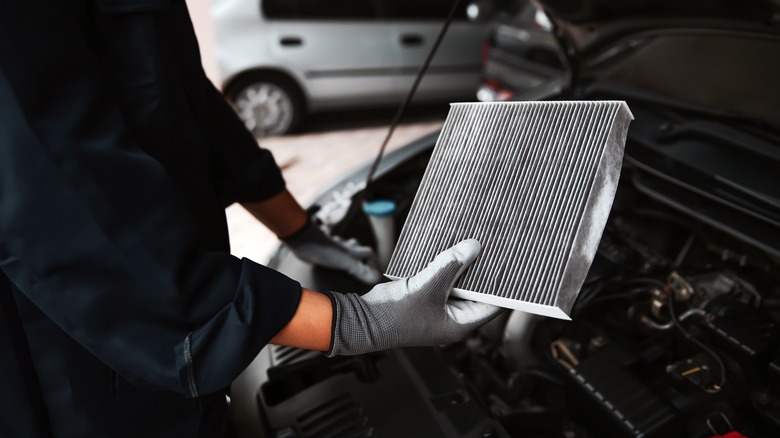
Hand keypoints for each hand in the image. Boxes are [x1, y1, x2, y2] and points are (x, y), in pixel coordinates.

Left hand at [283, 220, 381, 283]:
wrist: (304, 241)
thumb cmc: (326, 251)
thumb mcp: (346, 263)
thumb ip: (360, 271)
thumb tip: (376, 278)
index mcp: (353, 251)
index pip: (369, 254)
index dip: (373, 262)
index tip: (375, 273)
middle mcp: (346, 247)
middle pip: (358, 250)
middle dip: (362, 258)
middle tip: (362, 269)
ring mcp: (335, 247)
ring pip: (346, 249)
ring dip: (349, 256)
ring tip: (349, 266)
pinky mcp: (324, 249)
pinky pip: (333, 252)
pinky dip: (335, 257)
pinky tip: (332, 263)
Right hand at [326, 239, 502, 355]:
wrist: (364, 320)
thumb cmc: (396, 315)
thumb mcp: (429, 286)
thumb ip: (451, 265)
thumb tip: (474, 247)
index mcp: (461, 324)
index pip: (493, 303)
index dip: (503, 285)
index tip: (511, 264)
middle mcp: (452, 317)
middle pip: (476, 291)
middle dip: (481, 271)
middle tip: (492, 248)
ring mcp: (438, 308)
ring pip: (458, 283)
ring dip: (461, 266)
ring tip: (472, 243)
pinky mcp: (425, 298)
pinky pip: (441, 280)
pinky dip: (445, 266)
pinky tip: (449, 248)